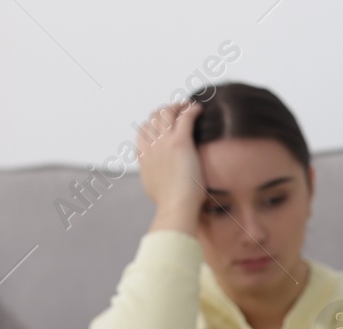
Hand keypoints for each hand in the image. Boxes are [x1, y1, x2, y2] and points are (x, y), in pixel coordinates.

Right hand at [137, 100, 204, 230]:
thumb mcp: (152, 186)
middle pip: (154, 117)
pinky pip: (185, 117)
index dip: (154, 122)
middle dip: (166, 110)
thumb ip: (151, 174)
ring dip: (178, 106)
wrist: (176, 207)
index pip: (144, 129)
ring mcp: (164, 142)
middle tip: (180, 111)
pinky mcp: (179, 142)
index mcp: (143, 155)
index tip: (166, 122)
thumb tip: (155, 175)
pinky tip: (199, 109)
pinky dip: (191, 110)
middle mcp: (151, 145)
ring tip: (189, 107)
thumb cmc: (169, 203)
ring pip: (167, 112)